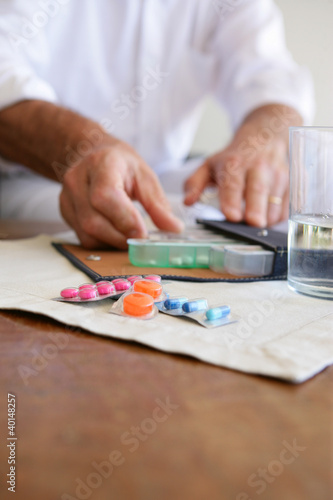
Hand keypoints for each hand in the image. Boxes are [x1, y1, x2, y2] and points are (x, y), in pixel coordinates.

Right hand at [60, 141, 183, 248]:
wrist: (94, 155)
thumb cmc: (121, 165)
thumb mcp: (145, 177)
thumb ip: (158, 205)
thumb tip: (174, 229)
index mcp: (101, 164)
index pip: (105, 197)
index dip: (124, 220)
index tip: (143, 234)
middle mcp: (77, 180)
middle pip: (94, 221)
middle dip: (121, 237)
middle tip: (141, 240)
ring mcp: (67, 197)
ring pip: (87, 233)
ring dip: (112, 242)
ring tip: (129, 236)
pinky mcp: (65, 212)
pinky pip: (83, 237)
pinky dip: (103, 242)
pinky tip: (115, 233)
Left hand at [184, 106, 296, 227]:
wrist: (266, 136)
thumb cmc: (235, 157)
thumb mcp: (210, 165)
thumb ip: (195, 184)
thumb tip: (187, 202)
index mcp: (234, 163)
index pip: (233, 183)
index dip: (232, 200)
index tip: (231, 215)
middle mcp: (258, 167)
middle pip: (258, 192)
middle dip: (255, 210)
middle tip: (252, 224)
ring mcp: (277, 175)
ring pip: (274, 203)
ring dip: (265, 218)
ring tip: (253, 222)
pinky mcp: (291, 184)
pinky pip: (286, 208)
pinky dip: (275, 218)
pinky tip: (265, 216)